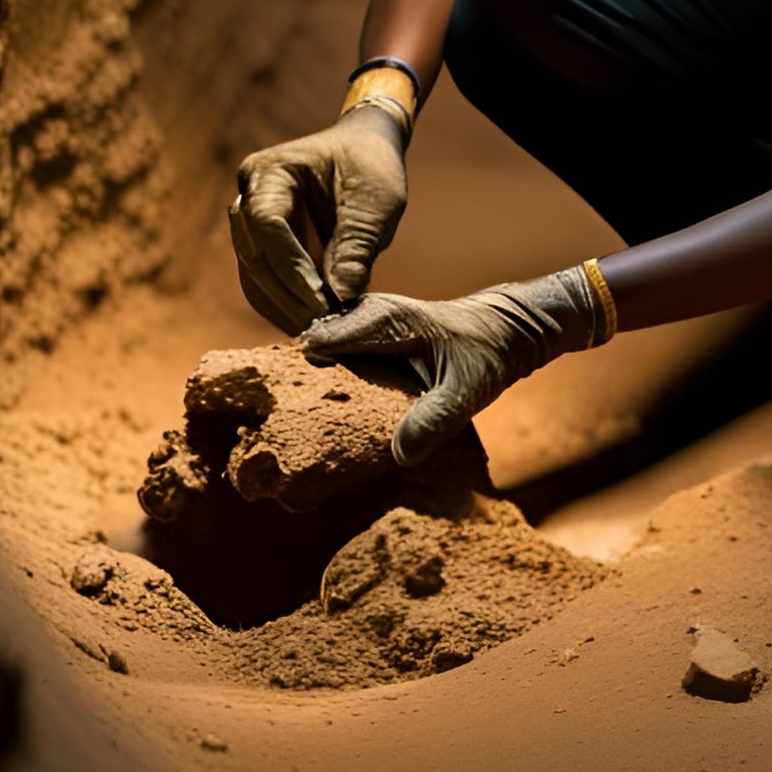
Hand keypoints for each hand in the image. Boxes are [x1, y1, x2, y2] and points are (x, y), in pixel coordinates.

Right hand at [229, 105, 408, 333]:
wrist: (363, 152)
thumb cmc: (371, 168)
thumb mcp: (376, 201)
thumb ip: (357, 245)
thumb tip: (341, 296)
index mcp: (271, 170)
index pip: (267, 222)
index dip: (290, 265)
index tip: (322, 299)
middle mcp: (249, 196)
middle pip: (253, 254)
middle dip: (287, 294)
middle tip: (322, 326)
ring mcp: (250, 224)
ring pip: (253, 275)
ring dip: (283, 308)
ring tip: (319, 331)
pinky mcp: (262, 248)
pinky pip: (263, 283)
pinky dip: (284, 306)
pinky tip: (311, 324)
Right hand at [297, 266, 604, 465]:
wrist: (507, 329)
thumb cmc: (488, 353)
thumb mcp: (468, 390)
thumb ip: (435, 419)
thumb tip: (398, 455)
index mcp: (386, 320)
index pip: (324, 341)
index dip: (293, 371)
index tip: (268, 407)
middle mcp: (367, 317)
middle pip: (310, 346)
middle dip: (287, 380)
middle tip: (264, 425)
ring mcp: (364, 326)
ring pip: (318, 352)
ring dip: (302, 383)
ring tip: (278, 426)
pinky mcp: (367, 339)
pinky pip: (333, 358)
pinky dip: (322, 382)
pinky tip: (311, 418)